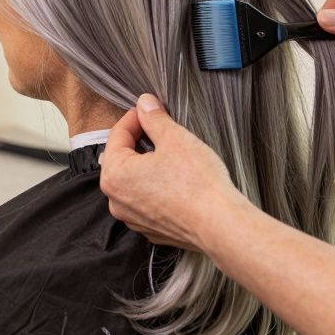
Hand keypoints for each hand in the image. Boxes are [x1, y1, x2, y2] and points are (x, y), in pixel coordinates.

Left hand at [100, 94, 243, 250]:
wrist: (221, 225)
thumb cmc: (197, 183)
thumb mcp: (174, 139)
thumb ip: (154, 118)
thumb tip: (145, 103)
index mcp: (114, 175)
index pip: (118, 135)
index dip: (135, 117)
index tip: (149, 110)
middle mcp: (116, 201)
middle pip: (122, 159)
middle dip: (139, 142)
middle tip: (161, 130)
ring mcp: (132, 219)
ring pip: (134, 182)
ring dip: (147, 166)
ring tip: (171, 156)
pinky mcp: (150, 230)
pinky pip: (147, 201)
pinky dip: (156, 189)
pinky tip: (177, 182)